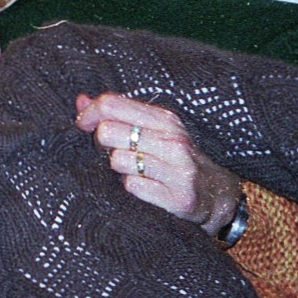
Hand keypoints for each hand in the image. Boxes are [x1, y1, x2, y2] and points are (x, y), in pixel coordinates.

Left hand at [75, 93, 239, 233]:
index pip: (112, 104)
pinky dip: (133, 189)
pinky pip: (132, 187)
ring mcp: (178, 169)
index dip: (89, 114)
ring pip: (117, 161)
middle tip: (116, 153)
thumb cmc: (175, 159)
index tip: (83, 125)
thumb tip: (80, 100)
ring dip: (120, 170)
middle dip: (103, 145)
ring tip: (137, 172)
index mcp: (164, 119)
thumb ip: (117, 114)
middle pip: (108, 132)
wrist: (216, 196)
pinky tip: (147, 189)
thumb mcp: (152, 131)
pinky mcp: (179, 197)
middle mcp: (173, 140)